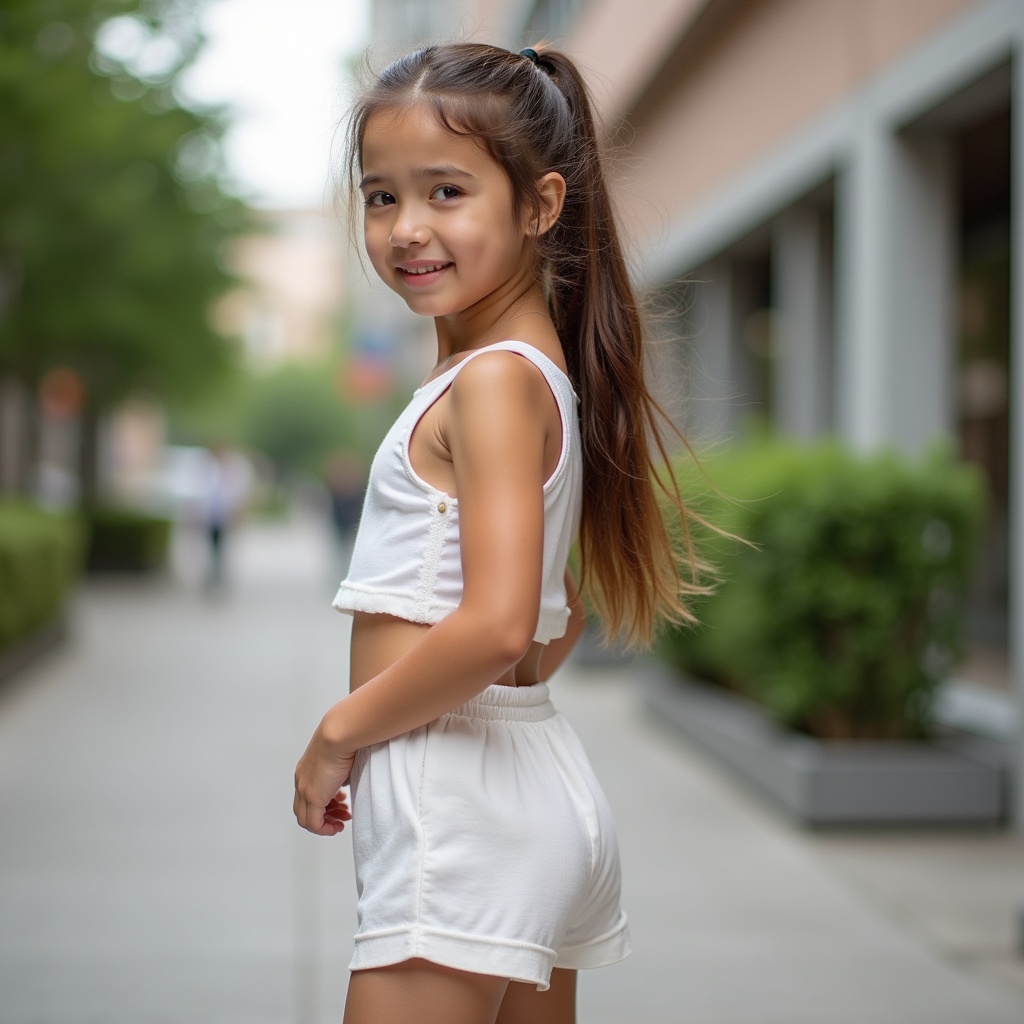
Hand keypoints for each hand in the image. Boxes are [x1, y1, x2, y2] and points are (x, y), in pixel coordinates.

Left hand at [293, 720, 354, 836]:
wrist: (339, 734)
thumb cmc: (344, 739)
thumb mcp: (340, 760)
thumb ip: (339, 775)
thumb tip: (345, 785)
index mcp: (305, 771)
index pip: (307, 796)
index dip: (324, 804)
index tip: (341, 803)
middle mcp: (301, 781)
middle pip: (304, 810)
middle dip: (325, 816)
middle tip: (342, 815)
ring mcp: (305, 789)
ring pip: (306, 819)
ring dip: (325, 824)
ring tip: (341, 823)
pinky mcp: (313, 796)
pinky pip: (313, 823)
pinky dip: (324, 829)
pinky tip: (337, 827)